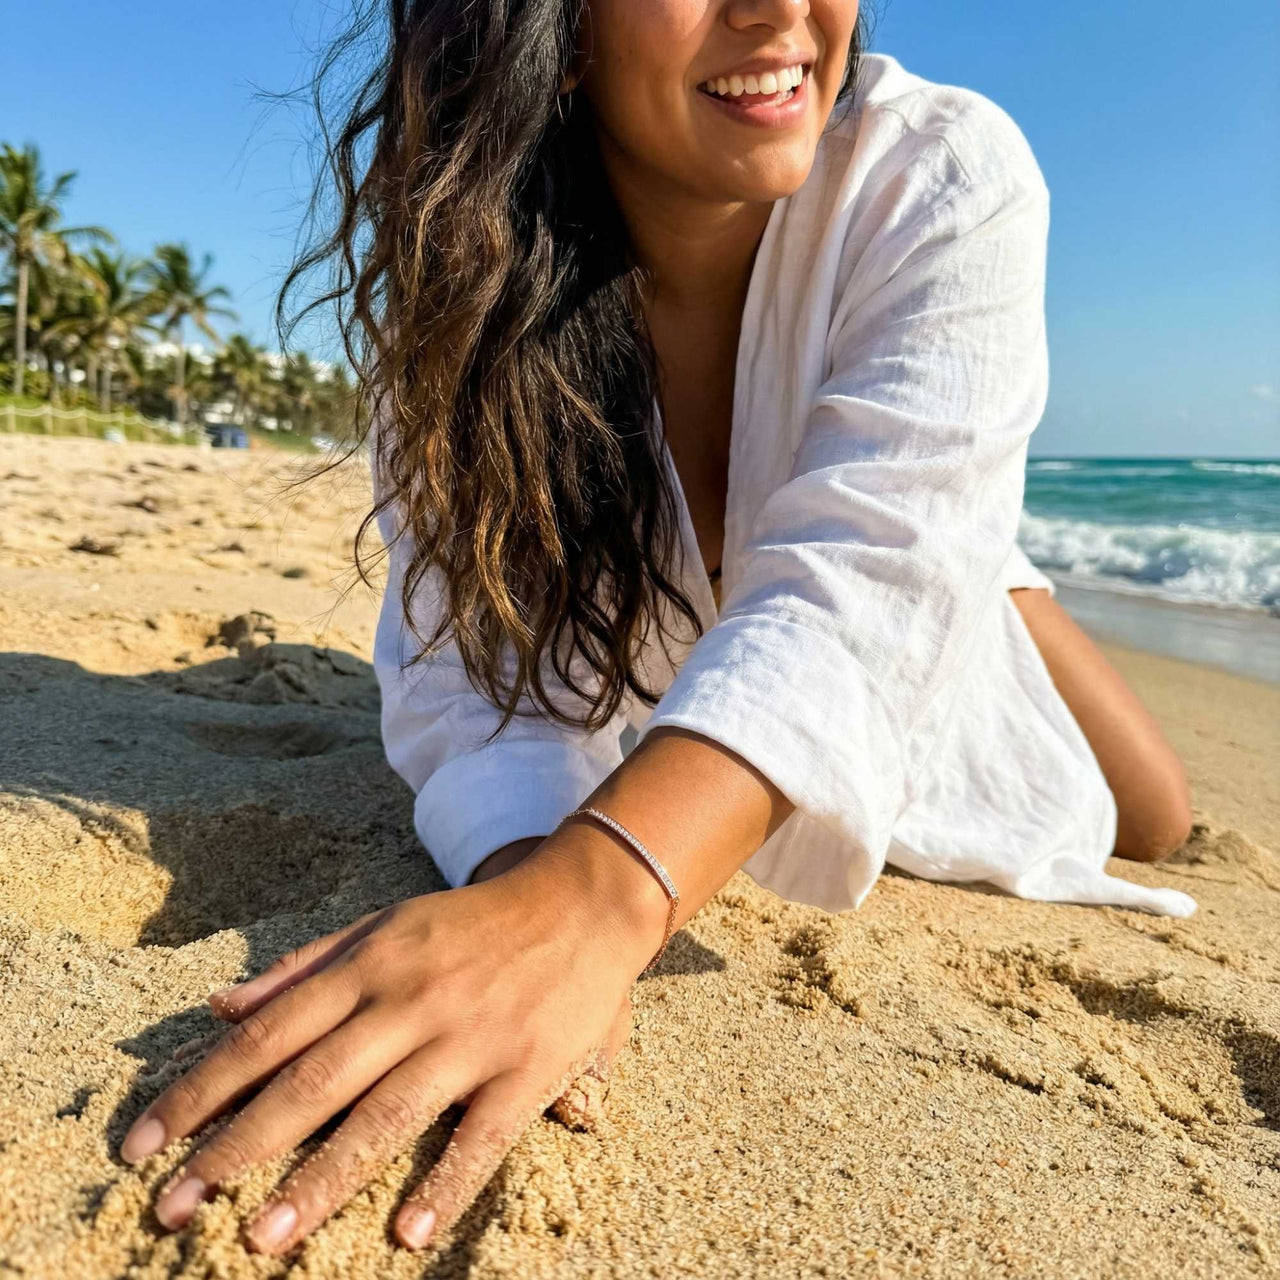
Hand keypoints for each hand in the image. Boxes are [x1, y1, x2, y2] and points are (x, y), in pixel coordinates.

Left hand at [118, 842, 654, 1254]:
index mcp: (370, 965)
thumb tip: (221, 1008)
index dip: (201, 1091)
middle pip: (312, 1082)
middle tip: (171, 1209)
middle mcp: (410, 1002)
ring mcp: (469, 1038)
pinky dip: (446, 1184)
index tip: (143, 1145)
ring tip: (261, 1239)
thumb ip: (303, 967)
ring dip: (321, 1180)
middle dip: (236, 1148)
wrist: (581, 902)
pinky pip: (481, 1136)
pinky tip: (407, 1235)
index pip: (268, 1034)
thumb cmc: (472, 921)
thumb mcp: (384, 924)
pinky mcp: (526, 1069)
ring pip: (384, 1116)